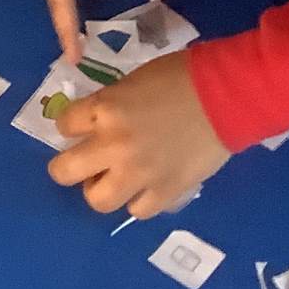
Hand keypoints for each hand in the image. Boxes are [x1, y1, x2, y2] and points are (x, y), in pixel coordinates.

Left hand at [48, 52, 231, 216]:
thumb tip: (93, 124)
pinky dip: (137, 200)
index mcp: (104, 109)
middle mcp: (114, 145)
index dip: (70, 125)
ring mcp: (139, 173)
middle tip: (82, 162)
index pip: (63, 125)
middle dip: (66, 166)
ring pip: (98, 201)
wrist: (225, 96)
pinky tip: (144, 186)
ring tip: (112, 178)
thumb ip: (108, 106)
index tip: (80, 125)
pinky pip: (138, 211)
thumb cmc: (178, 78)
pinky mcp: (167, 192)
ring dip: (100, 189)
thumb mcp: (129, 82)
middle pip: (64, 172)